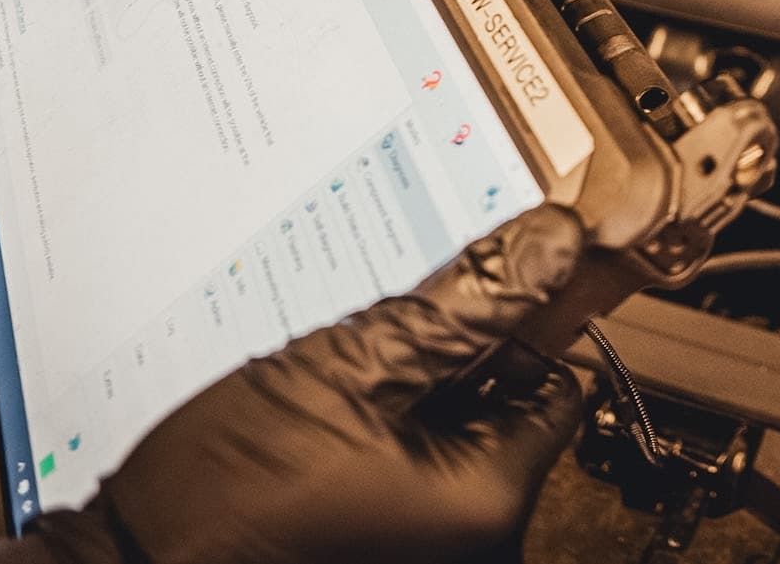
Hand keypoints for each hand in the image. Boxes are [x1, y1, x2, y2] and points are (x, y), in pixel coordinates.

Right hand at [27, 205, 584, 563]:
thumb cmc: (222, 494)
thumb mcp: (355, 365)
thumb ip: (470, 300)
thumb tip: (553, 245)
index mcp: (492, 500)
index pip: (557, 383)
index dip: (518, 321)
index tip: (478, 279)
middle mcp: (478, 538)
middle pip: (503, 407)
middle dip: (451, 356)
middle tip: (378, 332)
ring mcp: (431, 546)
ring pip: (450, 433)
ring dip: (409, 389)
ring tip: (334, 380)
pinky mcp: (388, 544)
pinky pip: (412, 468)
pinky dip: (380, 430)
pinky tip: (320, 416)